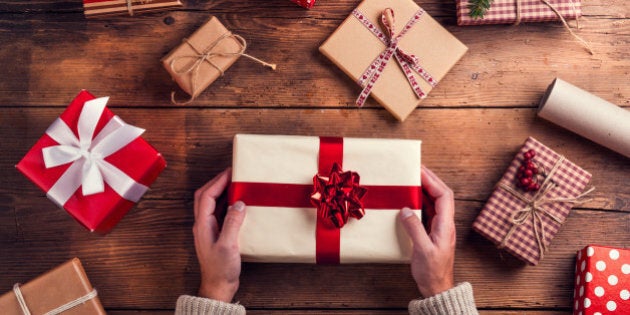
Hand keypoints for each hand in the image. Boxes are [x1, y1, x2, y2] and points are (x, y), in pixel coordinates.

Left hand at [192, 168, 246, 302]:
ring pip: (210, 204)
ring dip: (219, 191)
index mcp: (203, 225)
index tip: (229, 172)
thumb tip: (239, 204)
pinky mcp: (215, 234)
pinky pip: (217, 213)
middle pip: (204, 196)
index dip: (217, 182)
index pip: (207, 196)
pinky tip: (236, 204)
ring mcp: (208, 229)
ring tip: (233, 184)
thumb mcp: (229, 245)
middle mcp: (203, 225)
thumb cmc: (220, 269)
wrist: (218, 286)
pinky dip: (225, 203)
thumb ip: (233, 223)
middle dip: (216, 182)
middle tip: (230, 174)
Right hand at [399, 165, 455, 297]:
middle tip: (415, 169)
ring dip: (425, 189)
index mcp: (446, 225)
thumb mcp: (422, 250)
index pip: (444, 195)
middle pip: (441, 195)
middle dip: (429, 180)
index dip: (433, 180)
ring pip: (435, 202)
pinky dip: (420, 201)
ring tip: (411, 180)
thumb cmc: (432, 271)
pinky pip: (428, 211)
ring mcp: (439, 228)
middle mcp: (445, 223)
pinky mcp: (432, 233)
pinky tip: (410, 200)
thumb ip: (414, 228)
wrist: (437, 288)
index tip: (419, 170)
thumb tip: (405, 209)